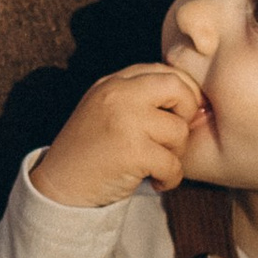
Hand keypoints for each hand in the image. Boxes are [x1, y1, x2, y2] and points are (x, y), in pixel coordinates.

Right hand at [38, 62, 201, 208]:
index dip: (182, 94)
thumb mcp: (108, 111)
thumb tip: (199, 104)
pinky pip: (173, 163)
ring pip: (179, 130)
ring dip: (176, 154)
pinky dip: (170, 178)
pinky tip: (156, 182)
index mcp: (113, 82)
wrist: (59, 186)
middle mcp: (118, 94)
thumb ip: (141, 99)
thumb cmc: (91, 152)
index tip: (177, 117)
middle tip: (174, 137)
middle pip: (178, 87)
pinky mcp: (131, 151)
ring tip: (157, 165)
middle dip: (187, 112)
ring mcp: (124, 121)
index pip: (165, 71)